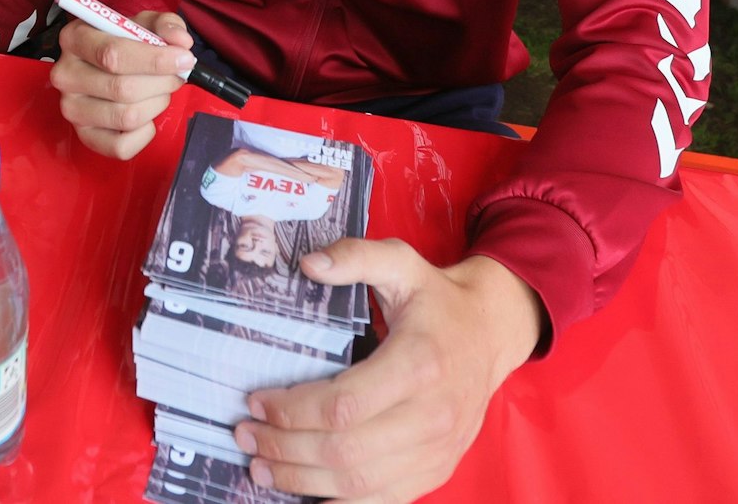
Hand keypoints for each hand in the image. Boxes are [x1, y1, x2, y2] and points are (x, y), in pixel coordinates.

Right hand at [48, 10, 195, 159]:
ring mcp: (71, 109)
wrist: (107, 65)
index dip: (155, 60)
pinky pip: (122, 147)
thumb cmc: (127, 41)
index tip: (184, 60)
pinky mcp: (83, 136)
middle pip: (122, 88)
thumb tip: (180, 42)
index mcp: (75, 38)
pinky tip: (146, 115)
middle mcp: (65, 75)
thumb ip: (166, 25)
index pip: (113, 55)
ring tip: (160, 91)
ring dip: (156, 104)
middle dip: (161, 83)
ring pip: (126, 117)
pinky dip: (145, 133)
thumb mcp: (145, 23)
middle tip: (176, 76)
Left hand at [237, 247, 542, 502]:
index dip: (292, 410)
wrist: (491, 333)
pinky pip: (382, 500)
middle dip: (285, 448)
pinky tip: (303, 486)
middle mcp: (431, 415)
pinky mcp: (436, 470)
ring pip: (358, 484)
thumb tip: (307, 264)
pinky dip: (337, 500)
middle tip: (246, 435)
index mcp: (419, 364)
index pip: (343, 405)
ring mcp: (436, 450)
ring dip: (301, 480)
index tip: (256, 401)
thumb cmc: (438, 301)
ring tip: (261, 466)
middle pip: (344, 451)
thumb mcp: (401, 262)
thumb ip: (356, 257)